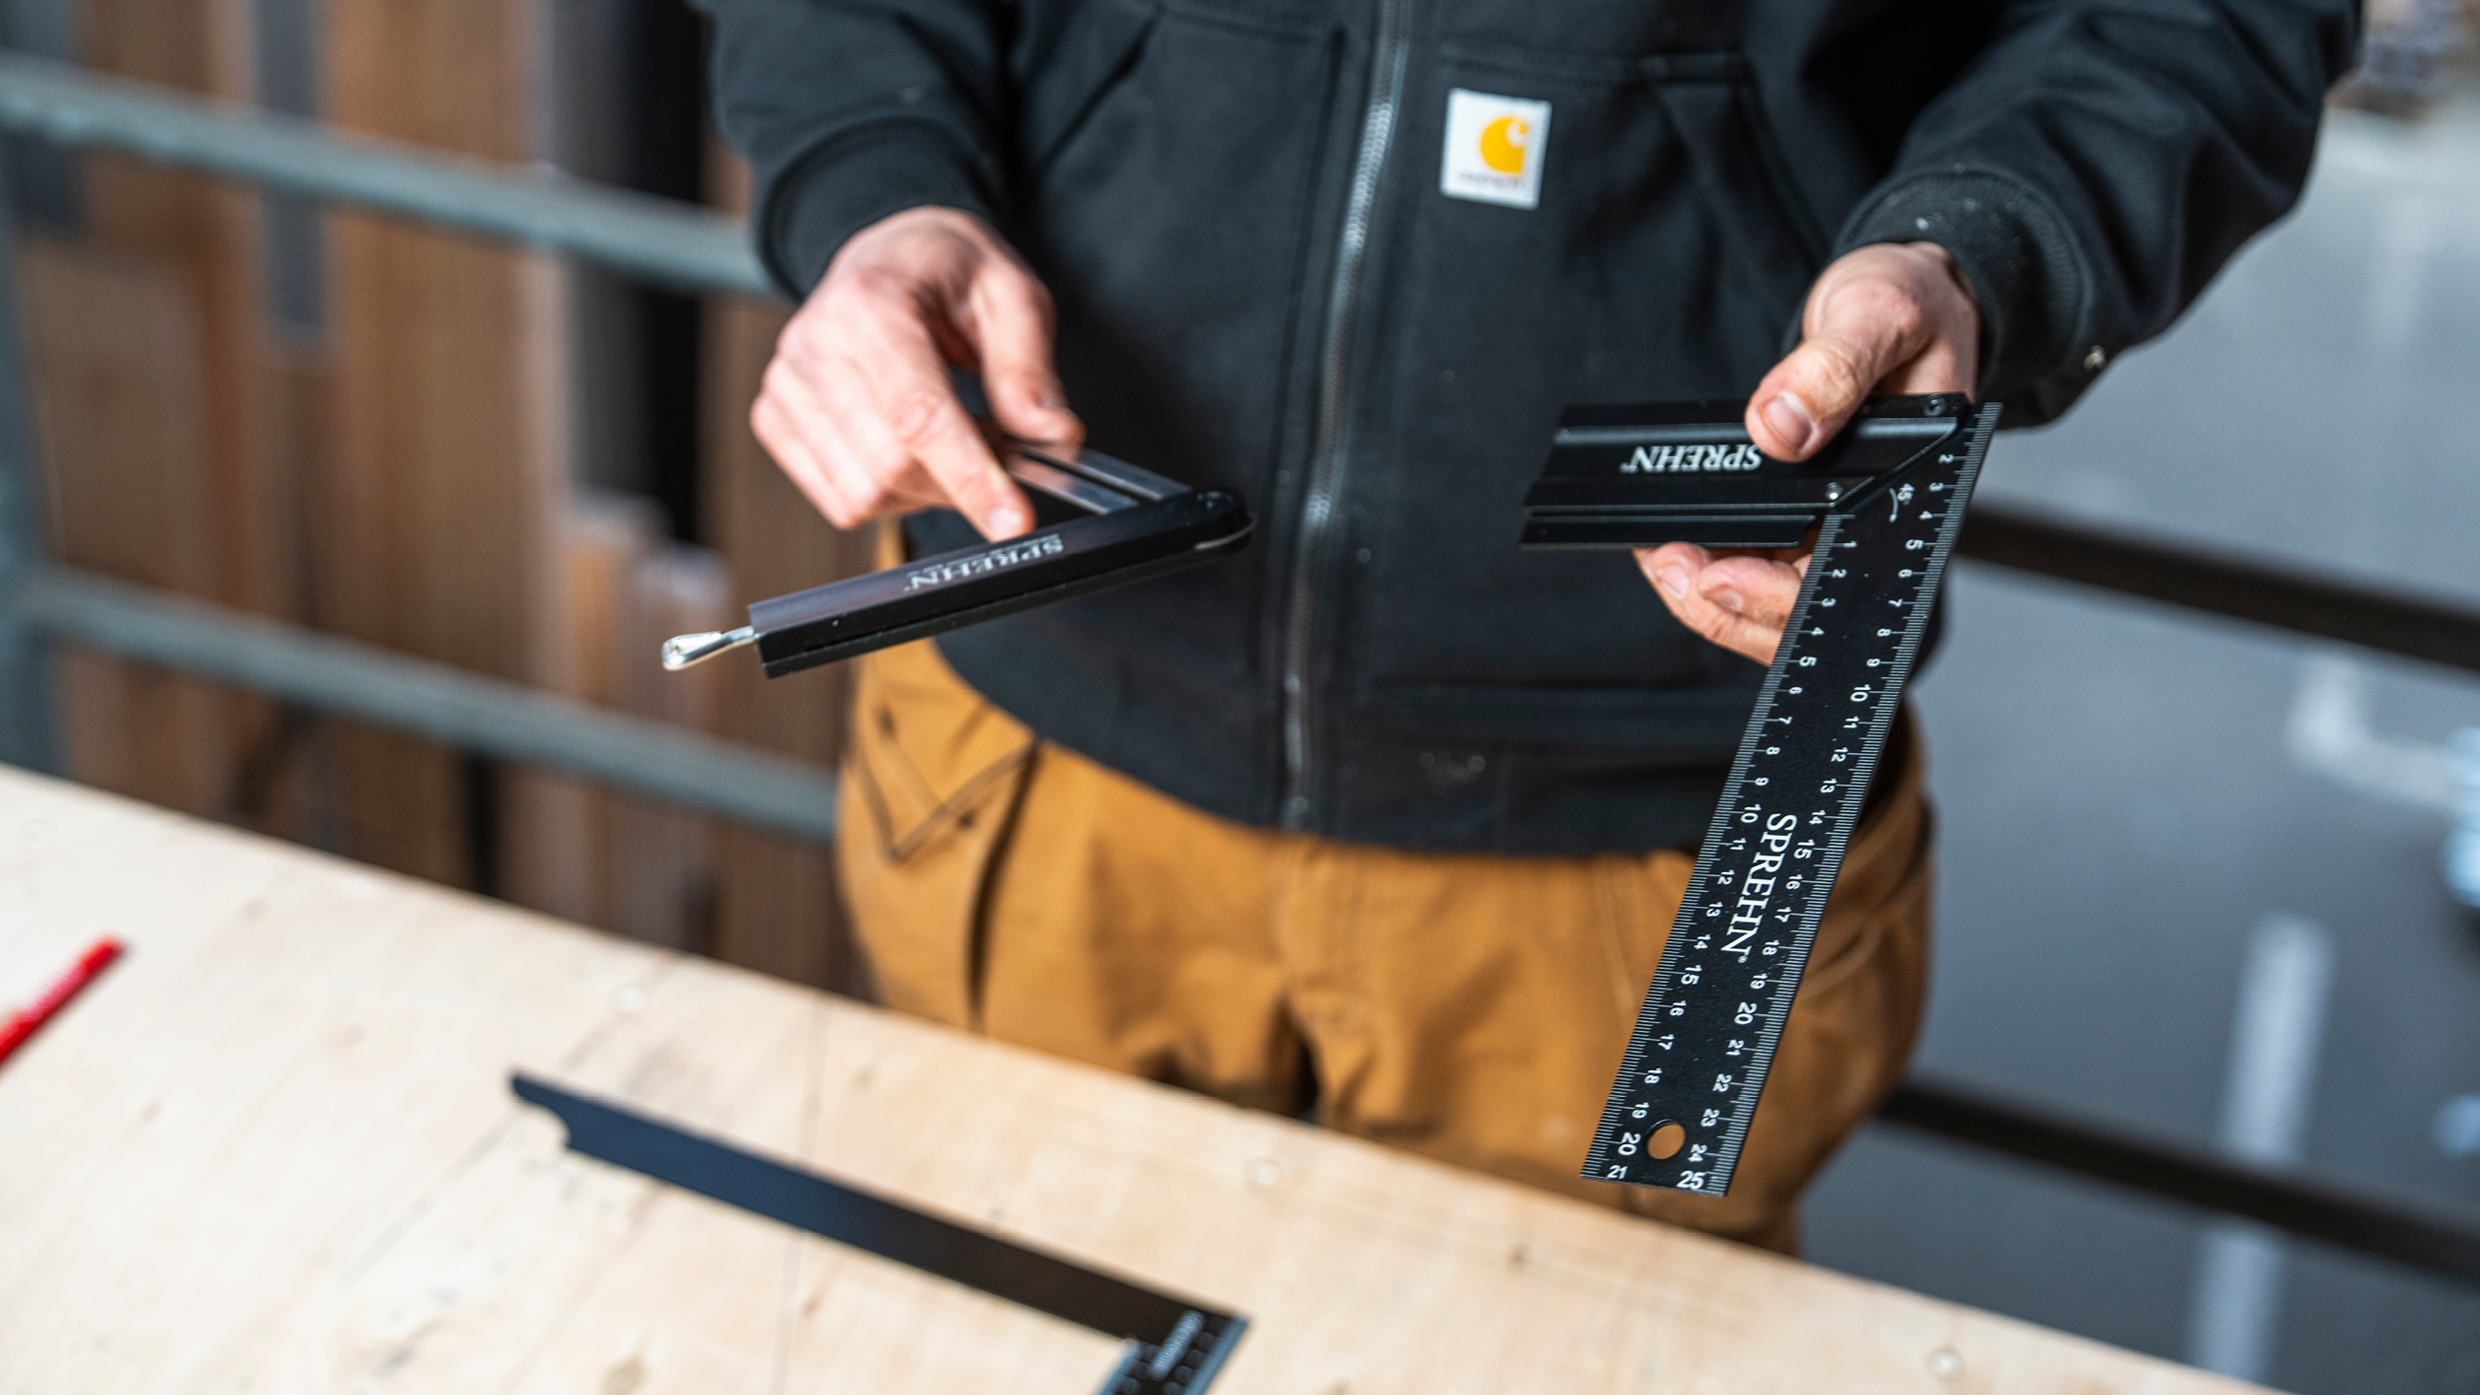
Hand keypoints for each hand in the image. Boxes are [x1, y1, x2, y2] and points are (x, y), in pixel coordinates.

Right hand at [750, 206, 1081, 539]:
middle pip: (891, 465)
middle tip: (999, 449)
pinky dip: (890, 496)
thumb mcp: (1011, 295)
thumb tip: (1053, 438)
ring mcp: (785, 386)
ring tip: (953, 438)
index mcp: (869, 302)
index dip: (971, 477)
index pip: (918, 415)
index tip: (1014, 520)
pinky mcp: (774, 420)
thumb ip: (1030, 370)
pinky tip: (910, 450)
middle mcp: (812, 345)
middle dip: (960, 481)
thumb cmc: (948, 271)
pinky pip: (840, 500)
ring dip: (927, 491)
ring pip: (864, 494)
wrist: (887, 255)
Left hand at [1637, 242, 1978, 663]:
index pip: (1853, 580)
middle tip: (1672, 566)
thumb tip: (1781, 427)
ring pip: (1775, 604)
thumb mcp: (1878, 311)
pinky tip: (1670, 547)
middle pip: (1805, 611)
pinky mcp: (1802, 516)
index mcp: (1915, 491)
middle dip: (1729, 605)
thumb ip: (1835, 366)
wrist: (1901, 297)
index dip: (1783, 598)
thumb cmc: (1908, 305)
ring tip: (1661, 559)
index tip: (1723, 577)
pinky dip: (1709, 568)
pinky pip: (1756, 566)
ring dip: (1710, 596)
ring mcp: (1835, 525)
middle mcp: (1875, 523)